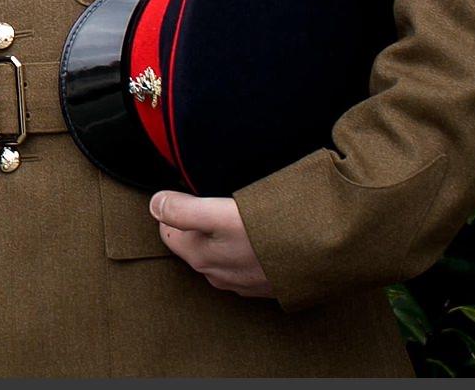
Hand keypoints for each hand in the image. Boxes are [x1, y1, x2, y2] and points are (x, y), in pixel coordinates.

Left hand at [151, 191, 272, 296]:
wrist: (320, 258)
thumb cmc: (267, 236)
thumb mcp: (219, 215)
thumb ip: (182, 211)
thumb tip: (154, 205)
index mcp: (199, 257)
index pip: (168, 230)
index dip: (174, 207)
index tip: (189, 192)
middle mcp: (216, 274)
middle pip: (191, 241)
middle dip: (196, 221)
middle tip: (215, 200)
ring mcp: (241, 281)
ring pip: (217, 251)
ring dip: (222, 234)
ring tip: (239, 215)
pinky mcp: (264, 283)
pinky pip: (242, 260)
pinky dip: (244, 247)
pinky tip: (258, 234)